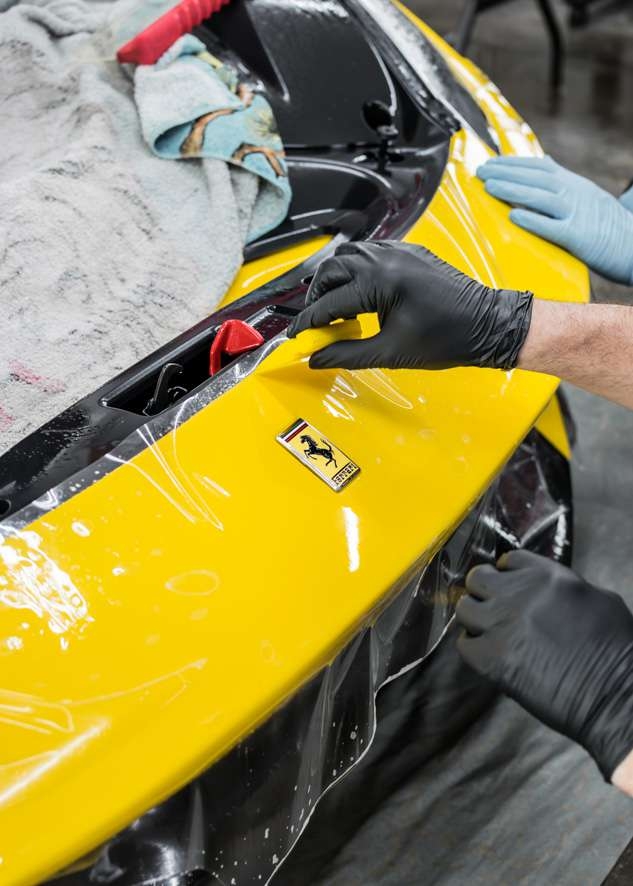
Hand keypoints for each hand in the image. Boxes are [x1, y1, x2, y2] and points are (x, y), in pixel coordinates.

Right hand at [287, 241, 532, 370]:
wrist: (488, 324)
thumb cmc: (446, 338)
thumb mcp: (390, 353)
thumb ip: (347, 355)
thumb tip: (317, 359)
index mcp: (379, 281)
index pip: (329, 302)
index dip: (308, 322)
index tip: (296, 336)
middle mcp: (385, 258)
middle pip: (332, 270)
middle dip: (317, 297)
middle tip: (315, 323)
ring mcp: (399, 251)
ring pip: (349, 256)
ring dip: (335, 280)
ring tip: (335, 308)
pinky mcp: (410, 252)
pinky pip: (371, 253)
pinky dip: (356, 270)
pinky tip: (359, 294)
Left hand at [456, 550, 632, 780]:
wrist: (612, 693)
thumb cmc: (616, 647)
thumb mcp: (598, 600)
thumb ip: (566, 589)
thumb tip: (550, 595)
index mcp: (547, 576)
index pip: (511, 560)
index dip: (507, 572)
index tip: (508, 583)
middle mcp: (517, 593)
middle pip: (478, 578)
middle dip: (482, 589)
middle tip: (491, 605)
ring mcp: (500, 624)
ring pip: (464, 608)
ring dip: (474, 618)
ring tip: (486, 630)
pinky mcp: (489, 657)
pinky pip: (464, 644)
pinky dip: (472, 648)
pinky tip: (486, 654)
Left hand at [477, 155, 632, 284]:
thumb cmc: (607, 224)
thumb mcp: (587, 193)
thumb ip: (564, 180)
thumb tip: (544, 161)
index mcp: (575, 184)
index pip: (541, 167)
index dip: (514, 163)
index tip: (491, 162)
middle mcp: (576, 194)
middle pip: (537, 178)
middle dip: (507, 172)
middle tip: (481, 171)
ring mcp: (578, 214)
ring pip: (542, 197)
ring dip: (513, 190)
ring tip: (489, 187)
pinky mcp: (580, 237)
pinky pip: (553, 228)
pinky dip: (533, 221)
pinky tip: (513, 216)